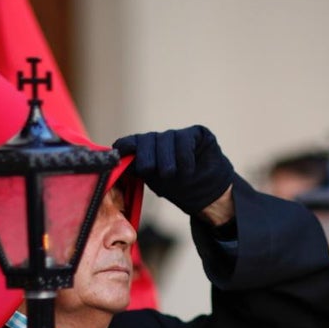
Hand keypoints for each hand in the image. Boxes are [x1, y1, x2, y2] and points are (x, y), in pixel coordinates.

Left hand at [113, 126, 234, 217]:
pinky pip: (185, 139)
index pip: (131, 142)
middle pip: (146, 139)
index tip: (119, 153)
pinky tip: (188, 170)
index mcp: (146, 151)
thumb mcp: (155, 181)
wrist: (210, 194)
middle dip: (145, 155)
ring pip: (165, 139)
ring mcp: (178, 135)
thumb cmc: (181, 189)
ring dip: (167, 159)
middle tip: (149, 170)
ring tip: (171, 174)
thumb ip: (138, 169)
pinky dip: (184, 157)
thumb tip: (117, 163)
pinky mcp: (196, 133)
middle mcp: (160, 140)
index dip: (125, 146)